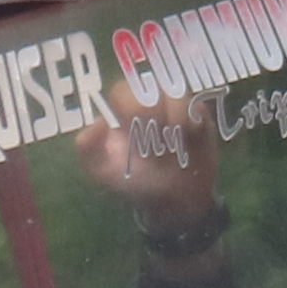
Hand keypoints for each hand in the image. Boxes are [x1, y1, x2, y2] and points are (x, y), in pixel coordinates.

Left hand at [75, 98, 229, 265]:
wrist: (174, 200)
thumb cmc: (135, 182)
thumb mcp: (102, 173)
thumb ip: (88, 149)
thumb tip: (99, 123)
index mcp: (122, 112)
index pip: (122, 91)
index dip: (129, 106)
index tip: (134, 129)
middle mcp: (148, 103)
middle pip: (150, 87)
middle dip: (153, 114)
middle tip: (155, 142)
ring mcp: (175, 107)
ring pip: (175, 93)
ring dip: (174, 119)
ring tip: (173, 145)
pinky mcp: (198, 116)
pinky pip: (197, 107)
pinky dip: (193, 122)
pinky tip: (189, 139)